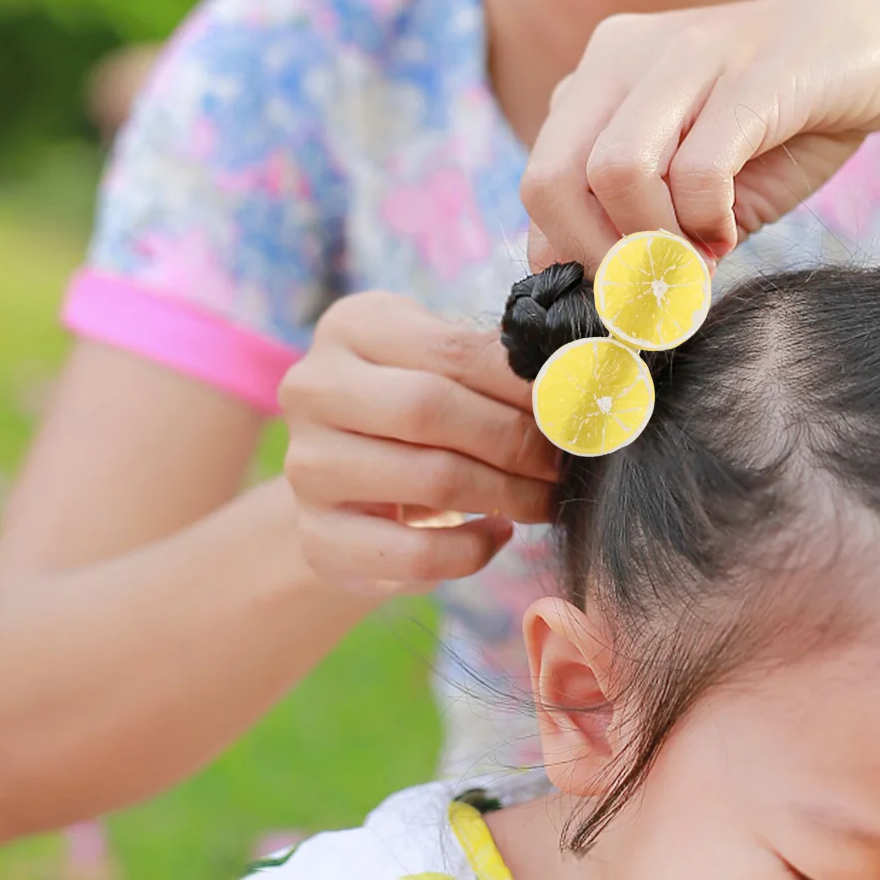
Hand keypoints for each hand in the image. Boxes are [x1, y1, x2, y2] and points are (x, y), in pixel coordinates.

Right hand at [280, 292, 559, 595]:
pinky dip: (473, 550)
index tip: (570, 407)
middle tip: (562, 461)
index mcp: (352, 327)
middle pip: (430, 409)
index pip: (452, 349)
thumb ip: (494, 362)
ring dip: (508, 495)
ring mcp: (307, 466)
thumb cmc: (418, 411)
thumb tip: (572, 377)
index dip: (521, 384)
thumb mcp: (443, 366)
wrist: (352, 488)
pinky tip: (497, 533)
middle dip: (515, 440)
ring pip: (430, 480)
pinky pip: (414, 552)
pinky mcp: (318, 538)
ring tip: (543, 499)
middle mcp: (313, 389)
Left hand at [521, 0, 879, 268]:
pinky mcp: (749, 72)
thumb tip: (592, 286)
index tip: (627, 293)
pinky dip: (707, 220)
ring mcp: (686, 54)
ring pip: (615, 172)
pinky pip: (697, 167)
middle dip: (597, 256)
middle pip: (552, 177)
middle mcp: (624, 54)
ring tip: (700, 256)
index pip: (540, 181)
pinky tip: (732, 228)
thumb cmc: (786, 123)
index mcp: (600, 76)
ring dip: (654, 241)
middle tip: (651, 288)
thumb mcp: (699, 181)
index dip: (574, 257)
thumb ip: (641, 221)